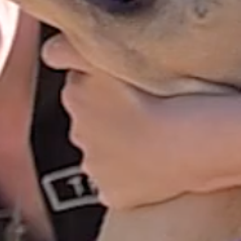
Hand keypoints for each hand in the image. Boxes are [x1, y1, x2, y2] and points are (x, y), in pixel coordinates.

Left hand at [42, 36, 207, 210]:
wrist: (190, 141)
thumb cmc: (165, 91)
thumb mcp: (118, 48)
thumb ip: (76, 46)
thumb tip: (50, 50)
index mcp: (76, 92)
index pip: (81, 81)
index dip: (104, 79)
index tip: (128, 81)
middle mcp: (77, 131)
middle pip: (90, 118)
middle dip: (109, 115)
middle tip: (145, 108)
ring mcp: (94, 166)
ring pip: (103, 153)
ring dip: (120, 147)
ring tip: (154, 138)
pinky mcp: (113, 194)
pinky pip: (117, 186)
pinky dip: (131, 179)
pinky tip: (154, 167)